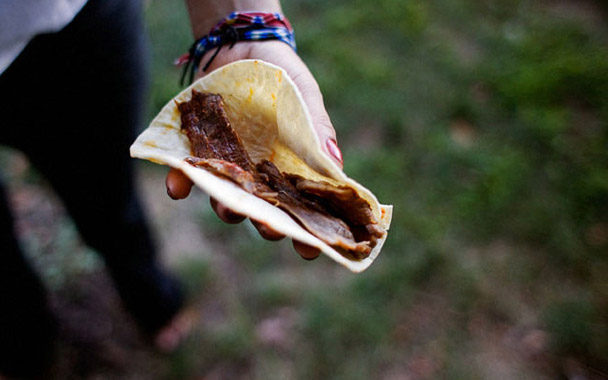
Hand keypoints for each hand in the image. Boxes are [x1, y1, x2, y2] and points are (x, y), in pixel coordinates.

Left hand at [165, 41, 342, 260]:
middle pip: (263, 209)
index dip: (307, 231)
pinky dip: (180, 182)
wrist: (240, 44)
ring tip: (228, 207)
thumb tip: (335, 163)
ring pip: (226, 197)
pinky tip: (177, 186)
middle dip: (266, 223)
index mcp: (291, 166)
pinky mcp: (199, 150)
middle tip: (269, 227)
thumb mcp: (303, 94)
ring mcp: (229, 164)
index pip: (302, 207)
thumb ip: (316, 127)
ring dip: (226, 207)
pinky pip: (186, 173)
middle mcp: (259, 173)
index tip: (310, 249)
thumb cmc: (280, 73)